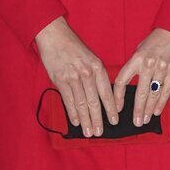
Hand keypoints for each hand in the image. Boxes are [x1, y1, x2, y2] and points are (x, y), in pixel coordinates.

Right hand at [35, 16, 118, 136]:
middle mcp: (87, 74)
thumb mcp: (91, 58)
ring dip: (86, 120)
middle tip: (100, 133)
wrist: (55, 36)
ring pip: (81, 104)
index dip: (111, 109)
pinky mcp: (60, 80)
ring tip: (89, 132)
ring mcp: (73, 77)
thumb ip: (97, 76)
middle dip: (98, 119)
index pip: (107, 93)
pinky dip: (72, 113)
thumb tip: (102, 96)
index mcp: (98, 68)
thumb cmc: (74, 47)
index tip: (114, 121)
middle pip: (95, 102)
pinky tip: (76, 122)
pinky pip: (68, 100)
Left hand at [113, 28, 169, 126]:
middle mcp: (148, 64)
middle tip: (136, 122)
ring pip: (153, 94)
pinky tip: (157, 112)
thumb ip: (133, 67)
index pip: (122, 81)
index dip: (118, 97)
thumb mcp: (139, 51)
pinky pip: (166, 91)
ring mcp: (162, 68)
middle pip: (140, 92)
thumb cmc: (154, 42)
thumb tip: (124, 86)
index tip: (117, 109)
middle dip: (137, 110)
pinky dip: (161, 103)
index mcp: (136, 59)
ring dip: (149, 109)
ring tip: (145, 120)